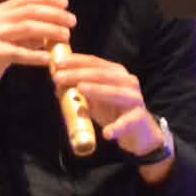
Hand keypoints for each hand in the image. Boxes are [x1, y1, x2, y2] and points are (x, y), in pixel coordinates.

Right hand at [0, 0, 75, 103]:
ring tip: (66, 37)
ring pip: (28, 28)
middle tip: (72, 21)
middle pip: (31, 12)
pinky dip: (35, 55)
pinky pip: (19, 53)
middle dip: (55, 15)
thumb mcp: (6, 39)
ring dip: (50, 31)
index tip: (65, 3)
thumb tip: (51, 29)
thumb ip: (26, 34)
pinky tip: (48, 58)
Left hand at [50, 52, 165, 157]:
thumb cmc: (114, 111)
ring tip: (80, 89)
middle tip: (58, 77)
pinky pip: (127, 122)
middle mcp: (127, 81)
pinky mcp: (139, 117)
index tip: (56, 64)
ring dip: (97, 90)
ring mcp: (135, 99)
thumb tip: (57, 85)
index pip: (94, 62)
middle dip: (79, 74)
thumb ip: (77, 91)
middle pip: (102, 74)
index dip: (75, 61)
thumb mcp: (94, 100)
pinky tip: (107, 133)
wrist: (139, 132)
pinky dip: (117, 127)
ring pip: (116, 93)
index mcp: (116, 73)